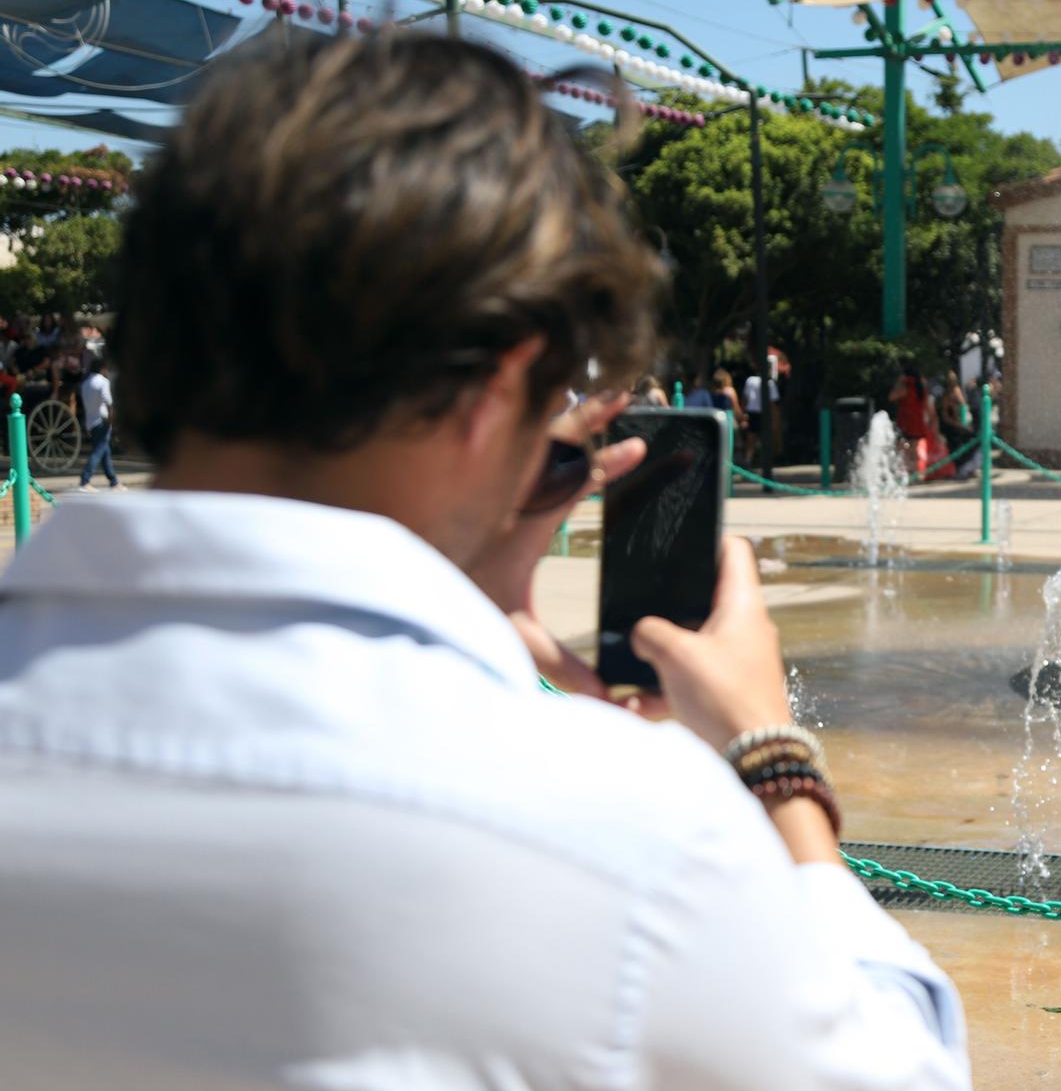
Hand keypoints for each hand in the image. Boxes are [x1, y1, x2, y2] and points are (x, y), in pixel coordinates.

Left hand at [469, 392, 648, 704]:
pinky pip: (512, 438)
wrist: (388, 580)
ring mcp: (493, 476)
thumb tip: (608, 698)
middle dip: (592, 414)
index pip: (578, 480)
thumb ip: (560, 663)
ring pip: (534, 429)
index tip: (641, 445)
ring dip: (566, 411)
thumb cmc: (452, 599)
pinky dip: (535, 418)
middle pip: (558, 437)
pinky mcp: (477, 475)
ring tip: (596, 392)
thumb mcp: (511, 631)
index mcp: (528, 519)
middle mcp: (511, 488)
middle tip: (622, 391)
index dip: (610, 463)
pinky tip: (540, 402)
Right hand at [629, 537, 792, 752]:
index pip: (735, 552)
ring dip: (659, 656)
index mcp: (742, 605)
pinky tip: (633, 705)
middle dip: (668, 606)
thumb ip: (650, 633)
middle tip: (638, 604)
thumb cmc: (725, 698)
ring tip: (629, 662)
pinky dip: (663, 691)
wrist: (753, 759)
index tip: (681, 540)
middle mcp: (745, 629)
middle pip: (704, 601)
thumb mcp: (676, 654)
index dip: (709, 538)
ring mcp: (737, 662)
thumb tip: (642, 634)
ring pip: (692, 646)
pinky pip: (689, 683)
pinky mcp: (727, 693)